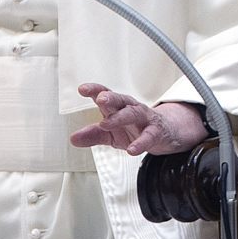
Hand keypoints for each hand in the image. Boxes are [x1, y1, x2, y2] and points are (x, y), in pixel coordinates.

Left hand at [68, 83, 208, 155]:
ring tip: (106, 123)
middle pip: (120, 99)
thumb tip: (73, 139)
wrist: (164, 133)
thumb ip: (93, 135)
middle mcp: (130, 108)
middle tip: (100, 98)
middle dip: (110, 97)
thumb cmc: (135, 129)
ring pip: (133, 113)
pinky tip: (132, 149)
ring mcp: (144, 119)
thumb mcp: (111, 133)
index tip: (82, 88)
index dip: (94, 90)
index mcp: (118, 106)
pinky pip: (149, 136)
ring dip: (120, 117)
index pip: (106, 95)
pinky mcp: (156, 132)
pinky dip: (140, 143)